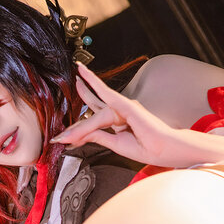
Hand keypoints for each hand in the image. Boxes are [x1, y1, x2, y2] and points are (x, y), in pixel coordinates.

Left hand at [51, 63, 199, 167]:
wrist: (164, 150)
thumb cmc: (146, 148)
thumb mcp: (115, 144)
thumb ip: (98, 136)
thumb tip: (79, 135)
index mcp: (119, 120)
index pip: (95, 120)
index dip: (79, 129)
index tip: (63, 140)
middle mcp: (121, 109)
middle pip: (93, 110)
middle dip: (76, 121)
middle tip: (59, 129)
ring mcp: (124, 105)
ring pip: (96, 114)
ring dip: (81, 128)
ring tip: (64, 138)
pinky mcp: (126, 105)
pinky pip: (105, 96)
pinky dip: (93, 85)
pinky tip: (82, 73)